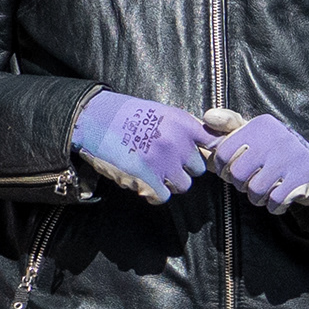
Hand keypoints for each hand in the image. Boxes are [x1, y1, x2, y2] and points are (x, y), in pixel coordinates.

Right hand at [71, 90, 213, 199]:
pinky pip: (163, 196)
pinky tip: (145, 182)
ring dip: (170, 182)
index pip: (212, 143)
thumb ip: (184, 127)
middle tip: (166, 163)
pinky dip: (155, 193)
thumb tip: (207, 142)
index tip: (196, 154)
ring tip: (153, 172)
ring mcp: (163, 162)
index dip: (206, 151)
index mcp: (183, 123)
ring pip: (183, 185)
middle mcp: (177, 142)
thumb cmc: (128, 116)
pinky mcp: (147, 179)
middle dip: (184, 168)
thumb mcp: (162, 112)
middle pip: (198, 168)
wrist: (96, 120)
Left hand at [208, 112, 308, 212]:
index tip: (232, 171)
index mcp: (258, 126)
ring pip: (255, 191)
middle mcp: (274, 139)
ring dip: (258, 197)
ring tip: (266, 190)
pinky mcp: (301, 178)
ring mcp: (289, 159)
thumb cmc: (274, 148)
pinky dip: (274, 206)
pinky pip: (275, 201)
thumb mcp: (254, 131)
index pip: (223, 153)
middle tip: (251, 182)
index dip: (223, 168)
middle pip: (237, 174)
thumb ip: (228, 124)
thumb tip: (206, 117)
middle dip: (241, 185)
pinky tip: (279, 197)